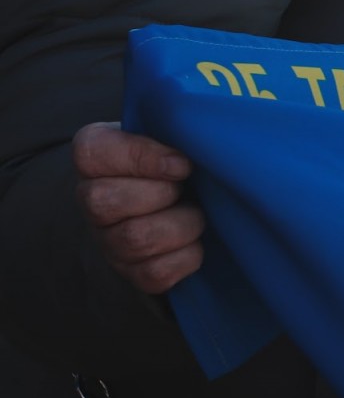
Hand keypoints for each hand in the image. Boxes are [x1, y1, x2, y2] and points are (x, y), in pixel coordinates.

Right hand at [72, 123, 203, 295]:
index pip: (91, 155)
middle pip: (103, 202)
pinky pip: (156, 273)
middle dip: (161, 194)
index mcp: (96, 155)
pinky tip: (197, 240)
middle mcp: (91, 199)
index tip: (182, 163)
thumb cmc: (184, 155)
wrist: (198, 194)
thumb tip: (199, 130)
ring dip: (182, 224)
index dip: (141, 159)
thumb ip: (174, 125)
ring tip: (197, 212)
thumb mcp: (175, 130)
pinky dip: (188, 256)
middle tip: (186, 188)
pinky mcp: (133, 273)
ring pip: (135, 239)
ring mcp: (109, 240)